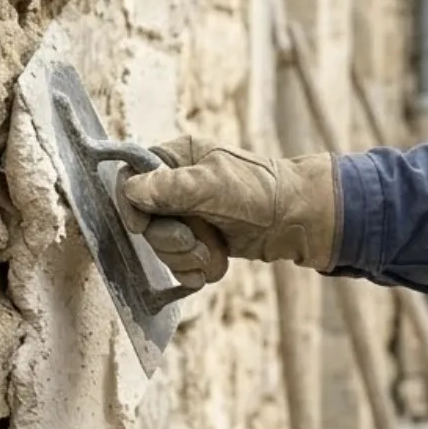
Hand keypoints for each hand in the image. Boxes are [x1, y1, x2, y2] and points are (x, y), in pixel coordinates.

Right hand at [115, 136, 341, 281]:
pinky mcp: (199, 241)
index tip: (142, 226)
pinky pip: (180, 264)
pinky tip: (215, 265)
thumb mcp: (213, 185)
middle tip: (194, 241)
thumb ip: (171, 187)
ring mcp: (188, 216)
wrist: (297, 220)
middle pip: (145, 222)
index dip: (131, 206)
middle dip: (170, 240)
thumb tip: (130, 189)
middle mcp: (177, 186)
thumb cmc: (260, 191)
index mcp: (177, 158)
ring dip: (187, 258)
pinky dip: (196, 270)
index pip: (131, 179)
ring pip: (162, 248)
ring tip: (213, 252)